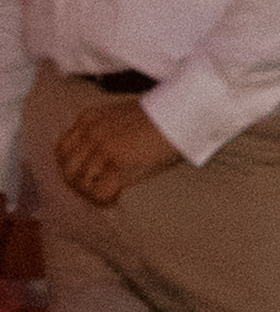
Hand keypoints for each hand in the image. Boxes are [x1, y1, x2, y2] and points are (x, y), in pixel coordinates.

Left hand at [29, 69, 182, 211]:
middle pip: (68, 169)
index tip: (85, 177)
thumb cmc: (162, 116)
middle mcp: (91, 131)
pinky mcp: (117, 162)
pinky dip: (106, 200)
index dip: (71, 168)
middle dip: (80, 184)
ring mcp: (103, 146)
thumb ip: (104, 132)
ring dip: (93, 193)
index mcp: (89, 118)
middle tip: (96, 191)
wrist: (184, 112)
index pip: (62, 150)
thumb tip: (96, 161)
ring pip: (81, 183)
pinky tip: (117, 197)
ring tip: (109, 195)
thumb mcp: (122, 116)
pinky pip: (99, 192)